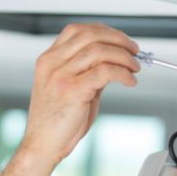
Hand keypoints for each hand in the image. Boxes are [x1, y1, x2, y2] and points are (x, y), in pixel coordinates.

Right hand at [21, 23, 139, 165]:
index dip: (104, 31)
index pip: (78, 30)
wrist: (42, 145)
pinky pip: (105, 71)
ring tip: (134, 67)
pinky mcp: (72, 89)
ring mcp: (60, 75)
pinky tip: (128, 81)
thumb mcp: (68, 89)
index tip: (120, 41)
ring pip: (99, 50)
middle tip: (134, 51)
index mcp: (48, 60)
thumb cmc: (54, 122)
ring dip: (123, 56)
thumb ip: (86, 71)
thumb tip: (113, 60)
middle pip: (91, 35)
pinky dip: (122, 73)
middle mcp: (52, 64)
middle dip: (119, 40)